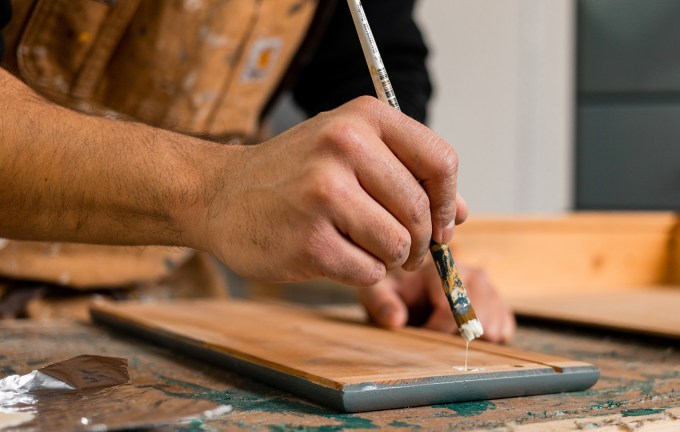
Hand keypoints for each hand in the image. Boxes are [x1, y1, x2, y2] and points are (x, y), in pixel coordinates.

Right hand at [190, 97, 467, 285]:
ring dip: (390, 259)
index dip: (449, 202)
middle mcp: (344, 146)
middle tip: (404, 251)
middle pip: (420, 212)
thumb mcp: (349, 152)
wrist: (218, 194)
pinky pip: (368, 272)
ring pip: (397, 246)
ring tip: (365, 249)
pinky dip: (361, 273)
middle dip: (420, 243)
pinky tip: (335, 255)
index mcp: (363, 118)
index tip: (442, 224)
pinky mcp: (308, 240)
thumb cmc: (292, 174)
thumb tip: (460, 215)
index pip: (441, 161)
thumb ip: (407, 175)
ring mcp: (323, 193)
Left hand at [358, 261, 515, 342]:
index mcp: (446, 268)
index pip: (452, 308)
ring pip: (494, 328)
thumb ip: (382, 304)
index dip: (433, 330)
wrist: (411, 288)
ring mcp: (492, 290)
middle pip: (479, 320)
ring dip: (470, 340)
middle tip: (435, 338)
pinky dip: (488, 341)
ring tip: (447, 334)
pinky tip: (464, 335)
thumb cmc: (394, 290)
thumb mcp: (378, 292)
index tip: (418, 335)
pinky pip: (504, 331)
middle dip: (453, 337)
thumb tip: (396, 320)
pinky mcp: (500, 307)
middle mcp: (475, 275)